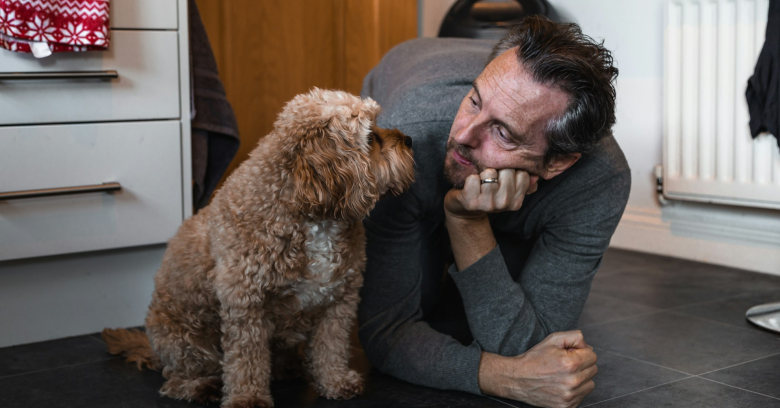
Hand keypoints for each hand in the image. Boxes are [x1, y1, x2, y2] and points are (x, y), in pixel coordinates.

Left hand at [444, 168, 535, 219]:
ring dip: (483, 174)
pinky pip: (473, 178)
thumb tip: (536, 175)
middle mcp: (504, 204)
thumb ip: (523, 182)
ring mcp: (488, 204)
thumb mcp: (508, 191)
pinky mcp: (471, 202)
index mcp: (516, 202)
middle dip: (498, 169)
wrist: (465, 210)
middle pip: (507, 171)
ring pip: (490, 173)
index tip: (504, 177)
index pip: (523, 174)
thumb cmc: (488, 195)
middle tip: (491, 180)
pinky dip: (470, 178)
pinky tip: (471, 186)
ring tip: (481, 182)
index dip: (512, 170)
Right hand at [478, 330, 597, 407]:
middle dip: (582, 364)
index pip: (593, 355)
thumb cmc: (534, 359)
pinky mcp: (567, 406)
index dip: (581, 352)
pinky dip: (575, 390)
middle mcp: (572, 382)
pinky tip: (562, 385)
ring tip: (564, 375)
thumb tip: (588, 347)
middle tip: (566, 364)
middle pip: (593, 369)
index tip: (570, 354)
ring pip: (590, 384)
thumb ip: (575, 337)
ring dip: (581, 378)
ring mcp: (570, 396)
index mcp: (570, 363)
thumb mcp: (553, 339)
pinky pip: (582, 396)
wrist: (517, 379)